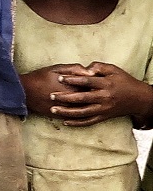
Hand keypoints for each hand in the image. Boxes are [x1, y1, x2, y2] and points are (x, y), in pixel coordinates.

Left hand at [24, 62, 152, 125]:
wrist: (139, 99)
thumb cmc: (124, 81)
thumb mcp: (114, 70)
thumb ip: (98, 67)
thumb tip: (84, 68)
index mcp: (106, 84)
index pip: (86, 82)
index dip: (73, 79)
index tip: (60, 78)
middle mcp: (104, 97)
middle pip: (82, 98)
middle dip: (65, 97)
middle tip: (51, 95)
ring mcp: (104, 109)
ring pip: (82, 112)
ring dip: (67, 112)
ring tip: (53, 109)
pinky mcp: (104, 117)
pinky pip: (88, 122)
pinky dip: (77, 123)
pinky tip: (65, 122)